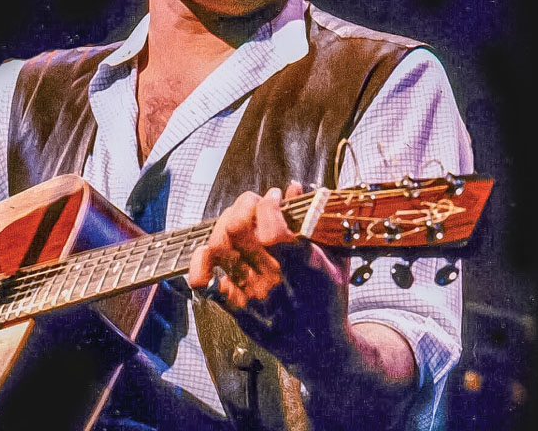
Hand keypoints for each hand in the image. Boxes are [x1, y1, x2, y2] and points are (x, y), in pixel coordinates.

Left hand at [189, 184, 350, 372]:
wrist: (320, 348)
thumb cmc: (329, 298)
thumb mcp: (336, 257)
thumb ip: (316, 221)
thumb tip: (295, 188)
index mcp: (304, 265)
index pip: (272, 227)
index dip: (269, 203)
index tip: (275, 196)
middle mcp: (275, 278)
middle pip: (237, 228)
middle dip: (243, 205)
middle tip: (255, 204)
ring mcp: (253, 294)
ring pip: (219, 247)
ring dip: (224, 224)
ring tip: (237, 220)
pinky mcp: (237, 308)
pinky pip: (207, 284)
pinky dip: (200, 264)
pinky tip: (208, 252)